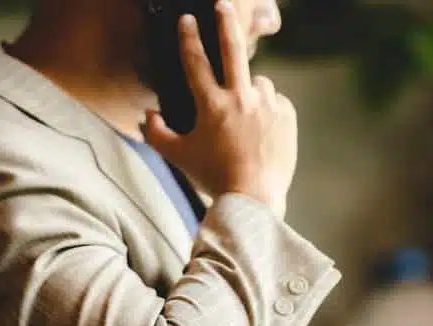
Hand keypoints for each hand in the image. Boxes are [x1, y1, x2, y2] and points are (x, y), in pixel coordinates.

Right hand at [144, 0, 296, 218]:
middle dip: (226, 22)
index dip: (188, 37)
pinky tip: (263, 130)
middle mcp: (240, 98)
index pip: (195, 61)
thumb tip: (146, 115)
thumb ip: (156, 133)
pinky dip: (268, 109)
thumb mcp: (178, 156)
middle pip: (232, 49)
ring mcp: (266, 106)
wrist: (255, 199)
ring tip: (247, 119)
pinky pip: (276, 102)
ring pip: (258, 82)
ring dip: (250, 91)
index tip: (188, 19)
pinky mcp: (286, 116)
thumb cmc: (214, 179)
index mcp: (212, 104)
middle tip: (223, 5)